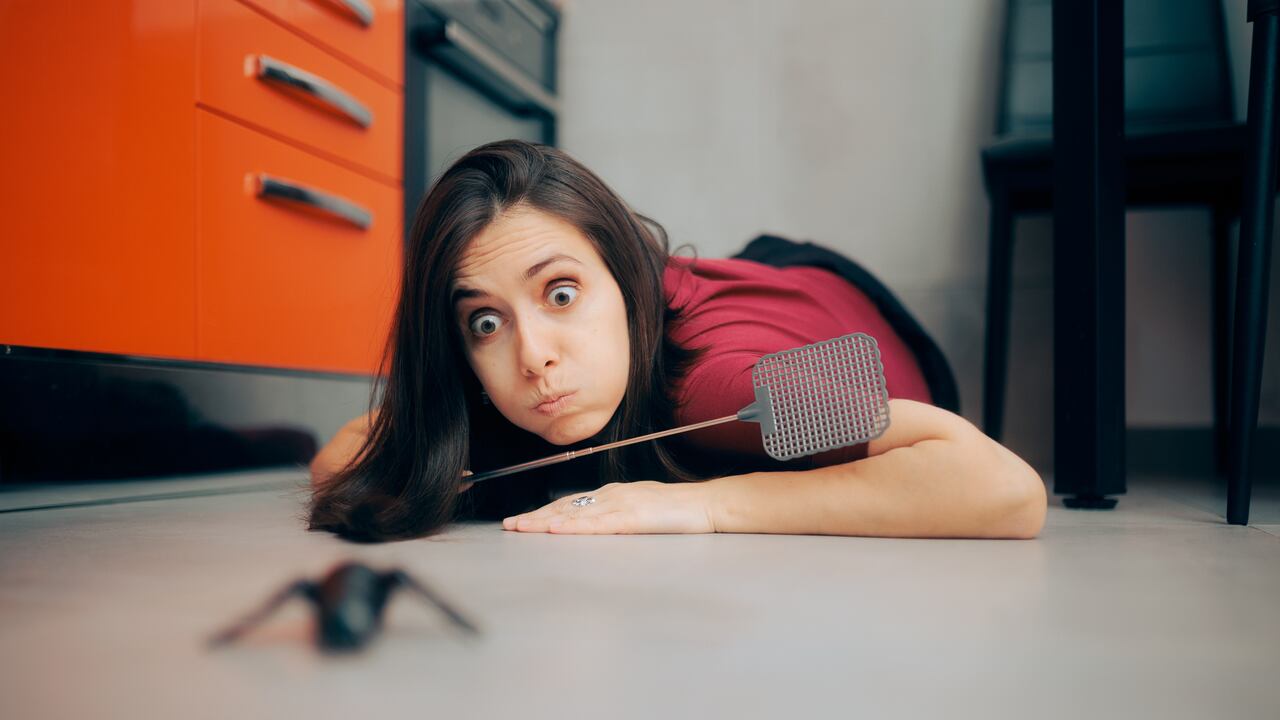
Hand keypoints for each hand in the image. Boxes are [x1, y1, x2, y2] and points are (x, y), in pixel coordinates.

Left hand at [501, 481, 715, 533]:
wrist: (706, 504)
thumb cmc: (679, 508)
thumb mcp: (642, 507)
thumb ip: (619, 512)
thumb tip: (599, 520)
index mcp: (614, 494)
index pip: (572, 503)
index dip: (545, 511)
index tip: (524, 519)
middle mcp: (612, 495)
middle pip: (566, 506)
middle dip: (536, 516)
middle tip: (510, 525)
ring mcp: (620, 505)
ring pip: (575, 513)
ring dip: (545, 521)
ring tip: (522, 527)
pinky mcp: (631, 518)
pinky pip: (596, 524)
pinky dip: (573, 527)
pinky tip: (556, 529)